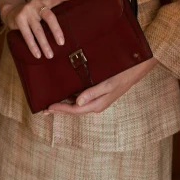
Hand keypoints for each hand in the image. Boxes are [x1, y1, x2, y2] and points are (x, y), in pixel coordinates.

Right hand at [0, 0, 80, 58]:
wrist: (10, 11)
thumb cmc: (31, 14)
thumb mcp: (41, 10)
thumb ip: (50, 16)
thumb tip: (67, 32)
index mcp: (44, 2)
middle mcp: (36, 5)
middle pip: (49, 17)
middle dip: (56, 30)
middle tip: (62, 43)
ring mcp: (27, 12)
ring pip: (38, 30)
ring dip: (44, 44)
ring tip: (50, 55)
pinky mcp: (19, 20)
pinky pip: (27, 36)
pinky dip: (33, 46)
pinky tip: (37, 54)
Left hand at [44, 57, 158, 114]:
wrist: (136, 68)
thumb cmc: (123, 75)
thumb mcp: (108, 84)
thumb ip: (93, 93)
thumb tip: (77, 102)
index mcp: (97, 104)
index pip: (75, 110)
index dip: (61, 109)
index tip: (48, 107)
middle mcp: (96, 103)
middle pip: (73, 109)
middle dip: (59, 109)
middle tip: (44, 109)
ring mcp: (97, 98)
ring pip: (77, 103)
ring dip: (64, 103)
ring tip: (51, 102)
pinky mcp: (98, 91)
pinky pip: (82, 96)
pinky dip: (72, 96)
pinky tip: (66, 92)